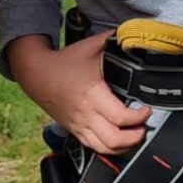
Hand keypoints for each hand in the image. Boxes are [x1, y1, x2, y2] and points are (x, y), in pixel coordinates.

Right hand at [7, 33, 148, 155]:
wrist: (35, 74)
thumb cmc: (64, 61)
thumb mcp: (91, 46)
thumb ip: (113, 39)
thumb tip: (132, 34)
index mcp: (93, 94)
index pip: (120, 116)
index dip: (138, 117)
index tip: (147, 109)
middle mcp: (85, 113)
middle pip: (113, 139)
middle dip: (134, 137)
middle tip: (143, 127)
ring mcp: (78, 125)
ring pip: (103, 148)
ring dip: (123, 146)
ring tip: (134, 135)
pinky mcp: (73, 130)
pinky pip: (92, 147)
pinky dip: (108, 148)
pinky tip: (118, 140)